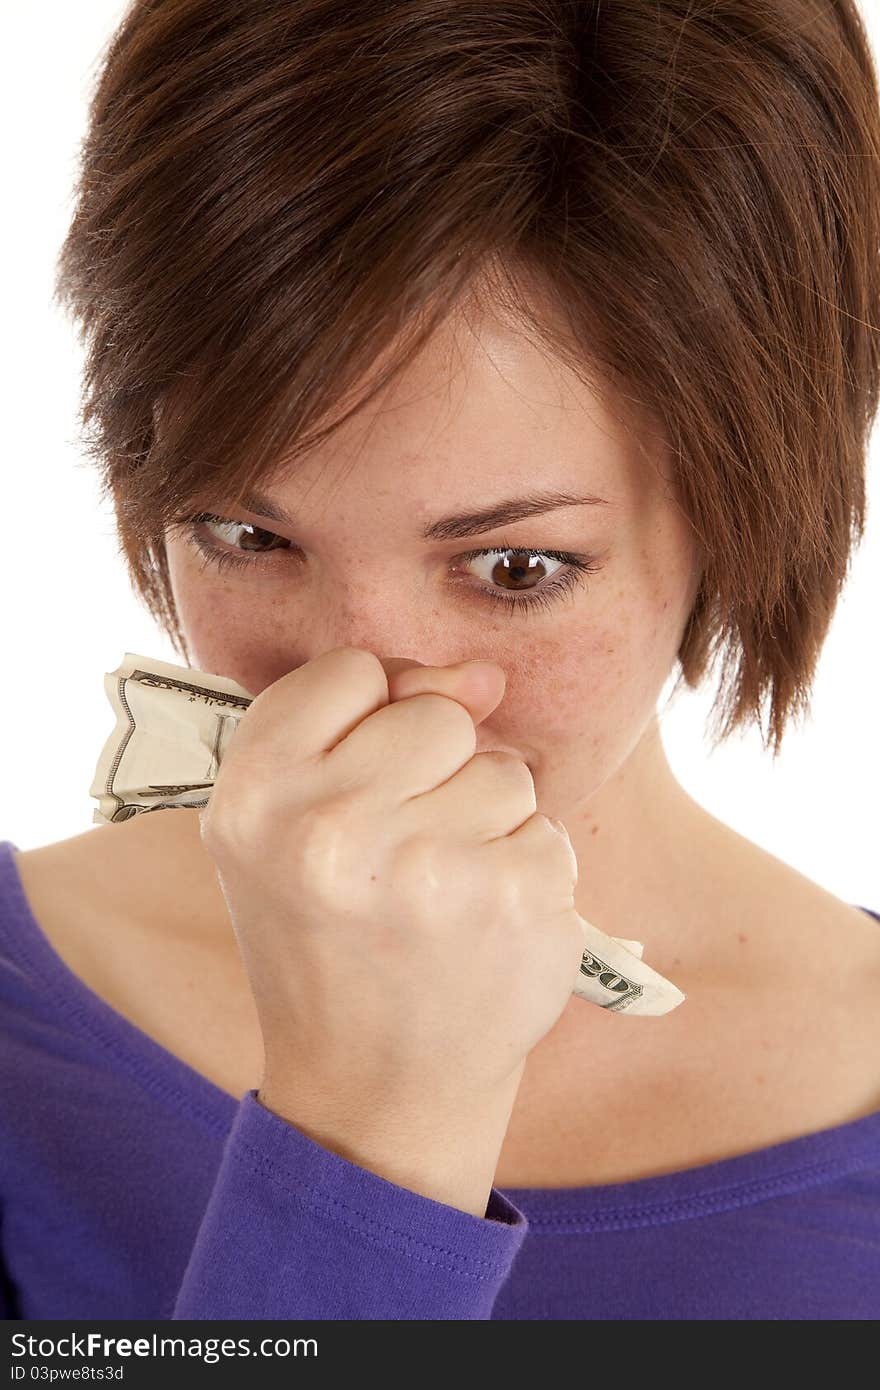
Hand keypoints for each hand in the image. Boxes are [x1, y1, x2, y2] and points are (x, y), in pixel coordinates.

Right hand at [199, 647, 584, 1212]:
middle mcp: (326, 827)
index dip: (372, 721)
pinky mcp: (507, 901)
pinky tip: (485, 927)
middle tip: (403, 855)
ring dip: (489, 825)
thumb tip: (487, 675)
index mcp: (253, 794)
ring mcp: (421, 868)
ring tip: (442, 895)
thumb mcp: (296, 824)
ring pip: (503, 770)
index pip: (352, 671)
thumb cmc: (332, 938)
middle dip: (438, 771)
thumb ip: (368, 725)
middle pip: (438, 715)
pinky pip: (547, 830)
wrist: (374, 1088)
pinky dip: (529, 873)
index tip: (362, 786)